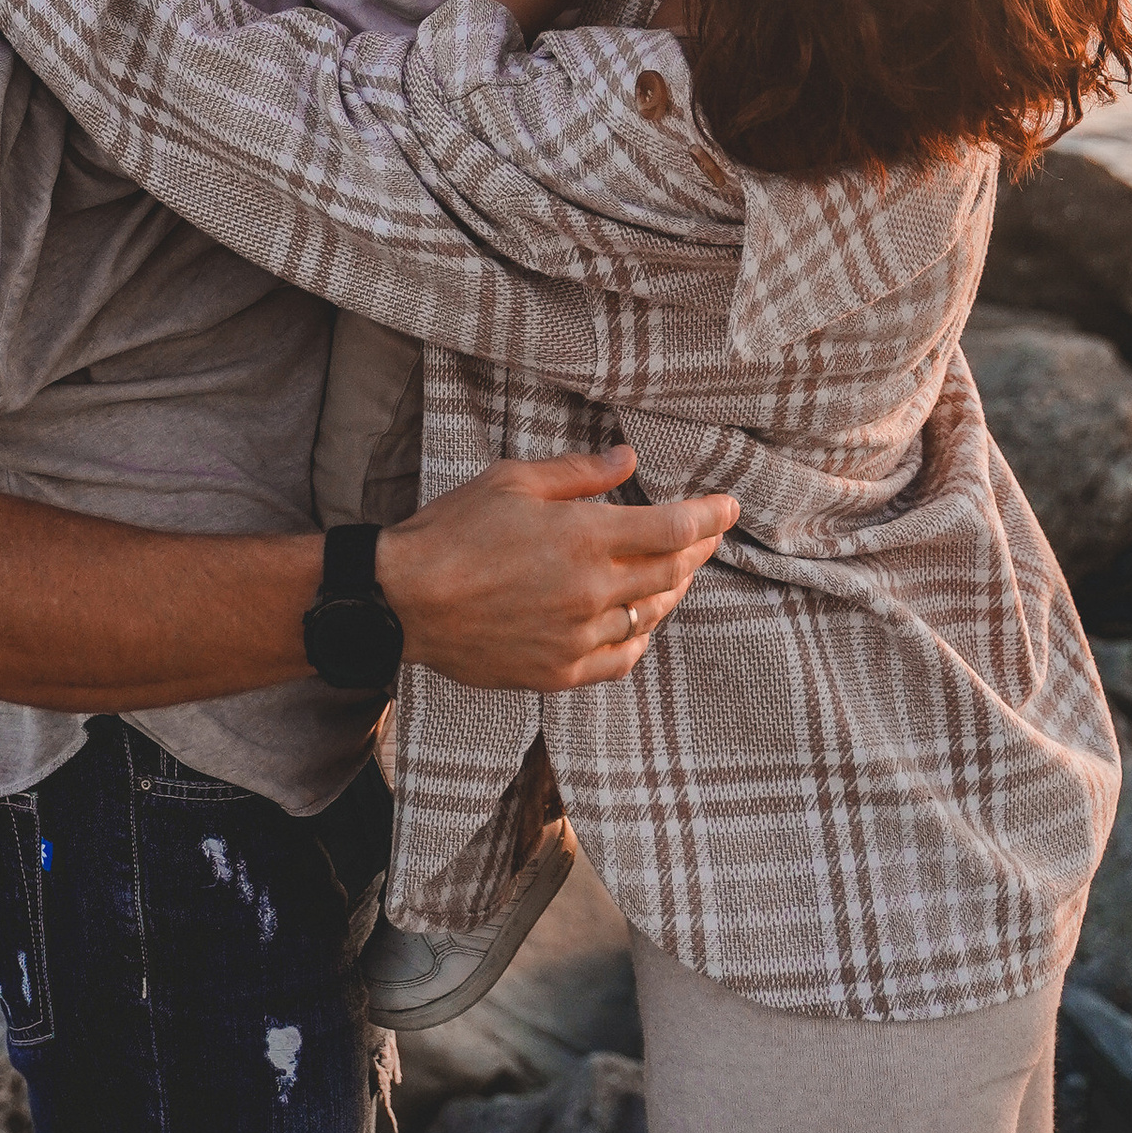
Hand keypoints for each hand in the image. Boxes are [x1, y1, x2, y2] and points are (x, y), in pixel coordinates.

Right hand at [377, 447, 738, 692]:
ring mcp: (578, 637)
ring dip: (670, 591)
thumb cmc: (452, 531)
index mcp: (584, 538)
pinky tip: (640, 623)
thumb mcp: (512, 481)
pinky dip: (639, 637)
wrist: (403, 600)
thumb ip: (578, 473)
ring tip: (676, 574)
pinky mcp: (559, 671)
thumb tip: (628, 461)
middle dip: (696, 549)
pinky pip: (620, 658)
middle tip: (706, 535)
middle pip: (670, 572)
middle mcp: (591, 591)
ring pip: (649, 616)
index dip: (708, 517)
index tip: (728, 507)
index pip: (672, 528)